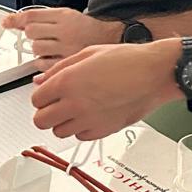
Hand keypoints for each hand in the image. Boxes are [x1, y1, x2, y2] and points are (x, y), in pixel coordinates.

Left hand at [5, 7, 120, 60]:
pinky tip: (52, 59)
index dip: (16, 19)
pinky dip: (42, 64)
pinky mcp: (68, 65)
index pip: (32, 16)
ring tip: (51, 49)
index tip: (7, 22)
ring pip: (36, 49)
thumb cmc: (85, 28)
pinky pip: (43, 65)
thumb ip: (41, 17)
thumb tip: (13, 22)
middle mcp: (65, 31)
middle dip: (33, 35)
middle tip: (45, 37)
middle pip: (32, 32)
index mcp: (64, 16)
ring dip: (38, 50)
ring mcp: (67, 49)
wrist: (109, 39)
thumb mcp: (65, 14)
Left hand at [31, 42, 180, 139]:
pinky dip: (81, 129)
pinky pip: (80, 137)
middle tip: (56, 105)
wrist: (155, 74)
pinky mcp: (103, 131)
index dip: (41, 96)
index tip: (48, 94)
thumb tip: (41, 80)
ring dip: (63, 122)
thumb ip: (59, 68)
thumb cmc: (128, 60)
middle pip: (41, 121)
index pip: (36, 100)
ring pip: (58, 132)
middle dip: (46, 113)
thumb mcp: (88, 54)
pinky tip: (90, 115)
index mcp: (67, 81)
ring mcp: (89, 120)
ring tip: (75, 110)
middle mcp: (75, 103)